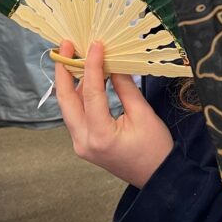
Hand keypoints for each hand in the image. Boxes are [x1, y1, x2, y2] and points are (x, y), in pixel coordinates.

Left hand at [55, 40, 173, 188]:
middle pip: (65, 100)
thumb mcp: (143, 114)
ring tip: (75, 57)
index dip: (91, 65)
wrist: (157, 177)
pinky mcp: (84, 143)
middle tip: (67, 46)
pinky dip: (79, 95)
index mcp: (100, 135)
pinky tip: (87, 78)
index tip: (94, 45)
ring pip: (68, 107)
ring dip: (70, 81)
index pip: (90, 92)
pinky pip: (76, 114)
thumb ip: (125, 88)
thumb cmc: (155, 148)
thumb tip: (113, 64)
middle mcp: (83, 141)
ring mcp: (80, 144)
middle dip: (64, 70)